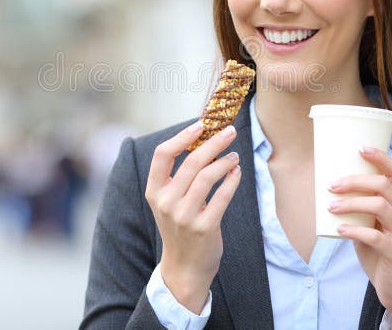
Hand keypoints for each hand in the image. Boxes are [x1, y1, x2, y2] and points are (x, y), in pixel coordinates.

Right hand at [144, 121, 241, 313]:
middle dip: (213, 142)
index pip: (162, 154)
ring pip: (208, 176)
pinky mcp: (205, 227)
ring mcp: (184, 216)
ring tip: (234, 156)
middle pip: (191, 162)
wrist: (184, 267)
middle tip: (229, 132)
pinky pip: (223, 196)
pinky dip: (232, 180)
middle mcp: (166, 202)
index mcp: (154, 191)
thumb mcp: (169, 201)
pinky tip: (237, 173)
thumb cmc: (180, 226)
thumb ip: (179, 176)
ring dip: (225, 161)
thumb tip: (203, 140)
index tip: (201, 125)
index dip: (182, 136)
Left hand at [328, 146, 391, 329]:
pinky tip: (339, 229)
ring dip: (352, 203)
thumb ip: (358, 210)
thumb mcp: (371, 226)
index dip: (380, 158)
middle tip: (332, 185)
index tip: (360, 148)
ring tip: (330, 206)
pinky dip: (355, 229)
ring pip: (381, 206)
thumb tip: (328, 191)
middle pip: (384, 186)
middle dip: (356, 181)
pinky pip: (375, 236)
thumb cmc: (380, 253)